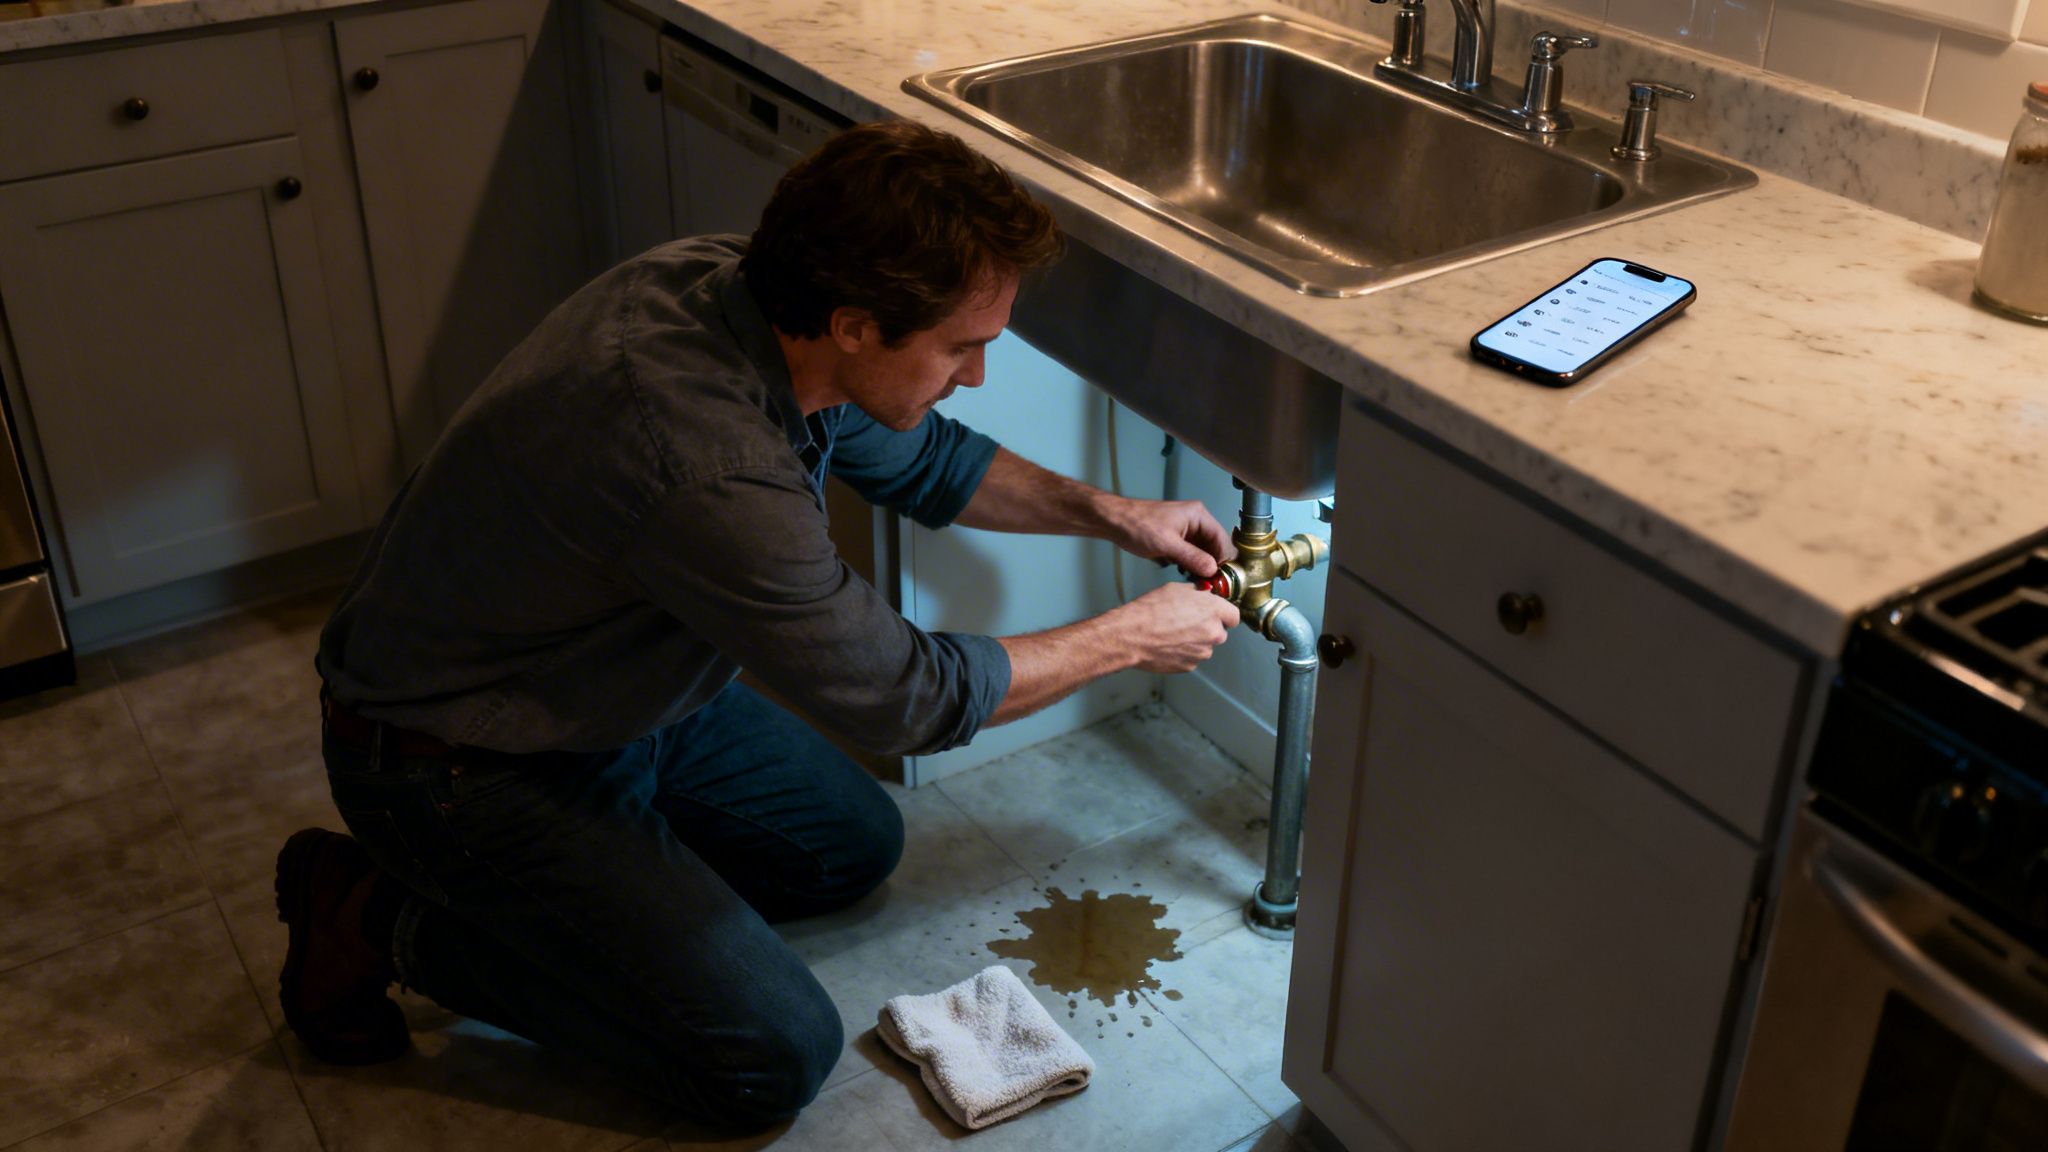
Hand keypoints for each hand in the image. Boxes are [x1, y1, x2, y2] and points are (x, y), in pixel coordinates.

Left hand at [1103, 496, 1234, 578]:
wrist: (1113, 521)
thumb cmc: (1138, 526)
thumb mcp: (1166, 544)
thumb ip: (1192, 557)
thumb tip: (1213, 571)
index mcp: (1199, 516)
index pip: (1222, 540)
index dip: (1224, 561)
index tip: (1222, 581)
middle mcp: (1197, 522)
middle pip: (1215, 548)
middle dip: (1213, 567)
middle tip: (1210, 586)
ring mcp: (1187, 532)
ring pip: (1204, 554)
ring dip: (1202, 568)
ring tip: (1197, 583)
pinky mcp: (1177, 541)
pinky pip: (1192, 556)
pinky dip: (1191, 567)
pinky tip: (1185, 575)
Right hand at [1112, 583, 1239, 673]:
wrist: (1132, 635)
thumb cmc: (1151, 610)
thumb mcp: (1176, 589)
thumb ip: (1197, 594)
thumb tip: (1203, 596)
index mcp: (1213, 610)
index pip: (1234, 616)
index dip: (1224, 614)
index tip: (1215, 614)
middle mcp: (1213, 633)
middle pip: (1220, 632)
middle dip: (1208, 628)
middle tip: (1187, 622)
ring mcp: (1202, 652)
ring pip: (1205, 646)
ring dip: (1195, 641)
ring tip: (1173, 634)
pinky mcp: (1190, 666)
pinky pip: (1192, 657)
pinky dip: (1184, 653)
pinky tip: (1168, 644)